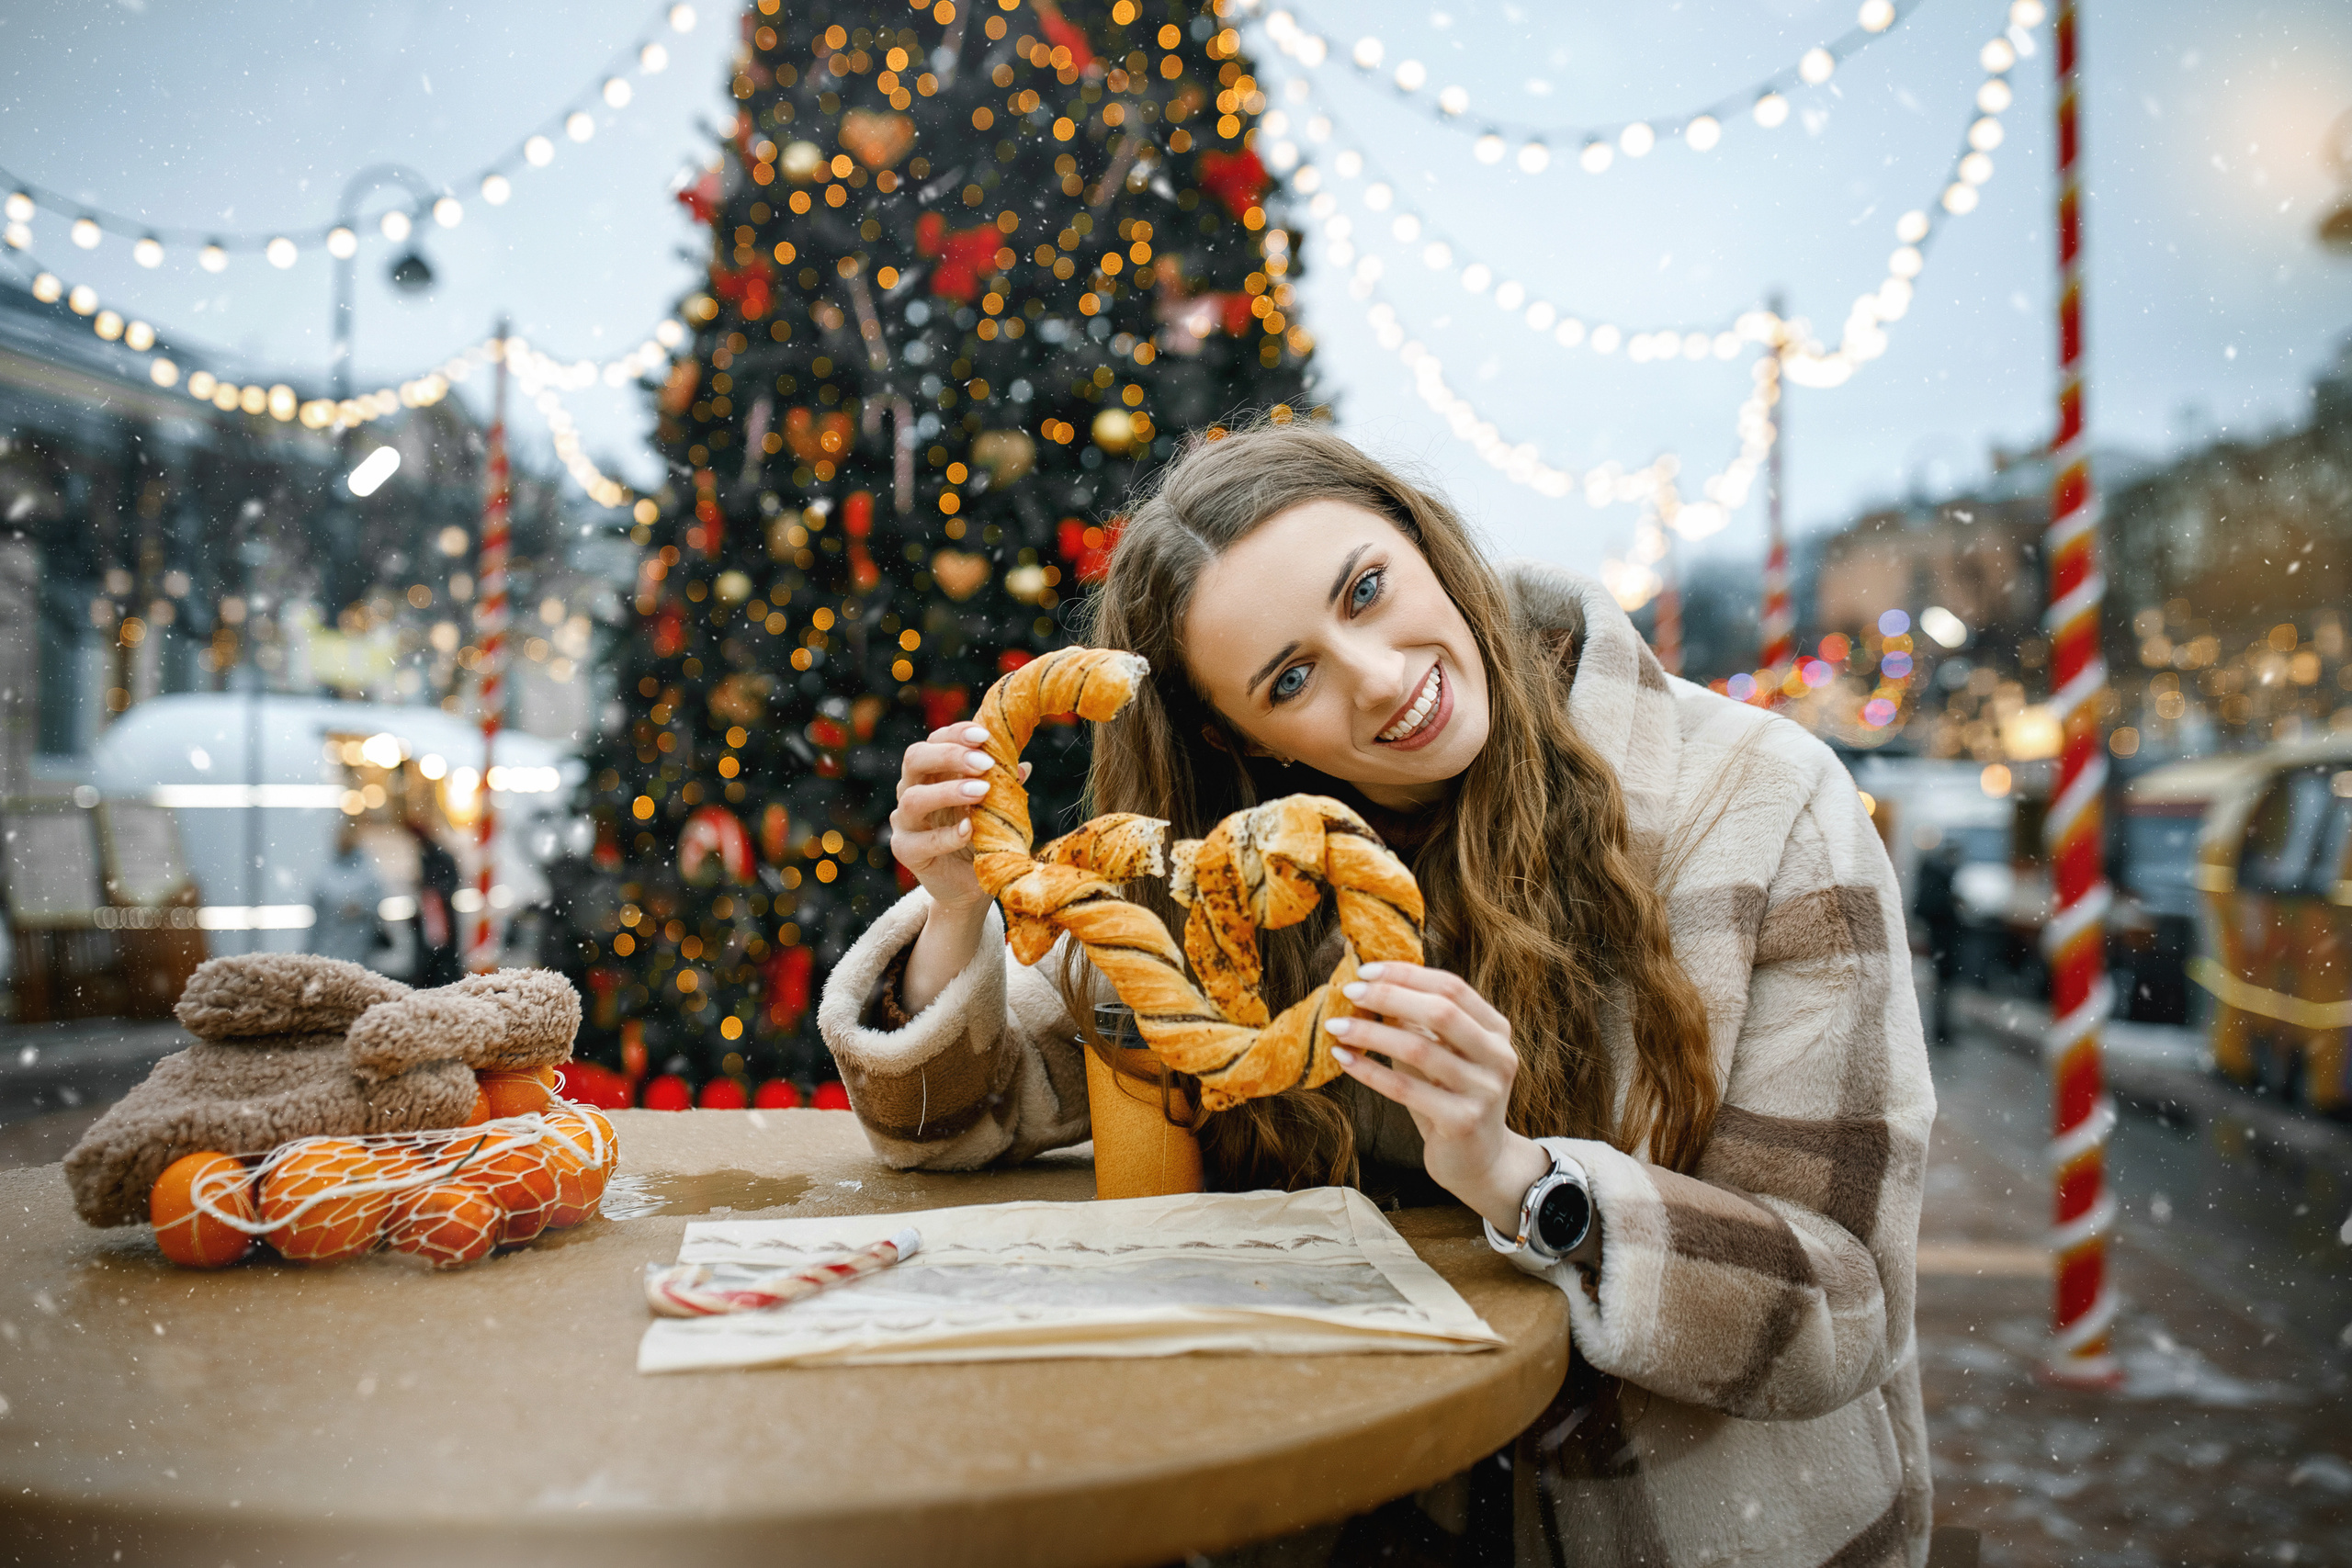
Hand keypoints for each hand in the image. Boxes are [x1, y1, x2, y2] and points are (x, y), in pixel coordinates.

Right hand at [887, 724, 1028, 916]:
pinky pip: (921, 841)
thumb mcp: (996, 807)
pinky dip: (947, 835)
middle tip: (984, 763)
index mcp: (931, 773)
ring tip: (981, 792)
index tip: (985, 734)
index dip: (956, 733)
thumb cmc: (983, 837)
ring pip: (913, 798)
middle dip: (950, 755)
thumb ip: (1003, 786)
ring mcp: (904, 821)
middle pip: (914, 759)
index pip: (934, 741)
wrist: (971, 884)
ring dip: (949, 792)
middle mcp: (911, 790)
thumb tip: (1024, 765)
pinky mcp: (905, 851)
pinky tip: (969, 830)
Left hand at [1326, 963, 1550, 1235]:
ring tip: (1337, 1025)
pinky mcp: (1462, 1121)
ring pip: (1420, 1049)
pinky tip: (1344, 1059)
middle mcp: (1498, 1056)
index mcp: (1496, 1031)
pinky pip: (1406, 1089)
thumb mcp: (1442, 1054)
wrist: (1479, 1162)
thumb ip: (1419, 1023)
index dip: (1408, 975)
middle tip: (1349, 992)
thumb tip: (1371, 985)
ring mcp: (1484, 1090)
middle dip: (1390, 996)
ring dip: (1371, 1033)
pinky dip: (1370, 1071)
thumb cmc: (1451, 1097)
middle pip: (1441, 1011)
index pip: (1453, 987)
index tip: (1367, 970)